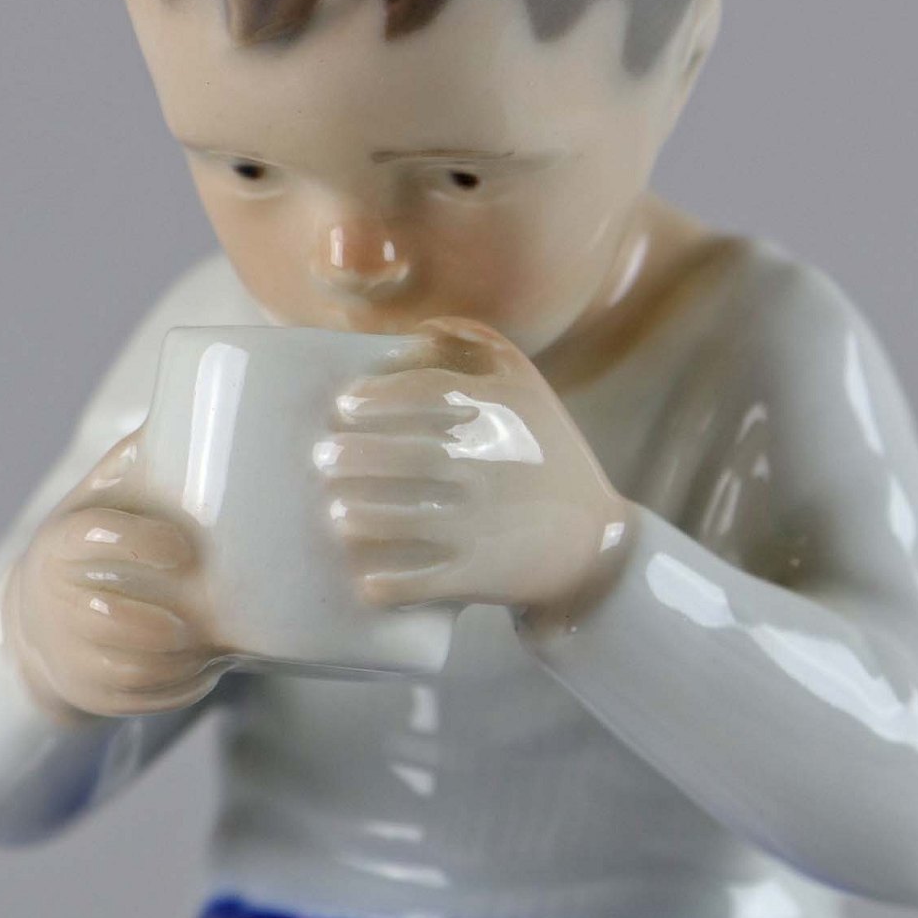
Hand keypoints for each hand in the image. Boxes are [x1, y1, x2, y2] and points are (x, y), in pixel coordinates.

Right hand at [1, 430, 226, 719]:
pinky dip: (174, 689)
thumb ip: (142, 457)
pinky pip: (131, 701)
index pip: (89, 540)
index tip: (183, 548)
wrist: (40, 615)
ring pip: (124, 668)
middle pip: (106, 620)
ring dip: (176, 660)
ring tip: (214, 641)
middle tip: (205, 613)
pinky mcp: (83, 692)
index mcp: (61, 542)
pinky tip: (206, 670)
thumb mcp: (104, 493)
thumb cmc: (93, 536)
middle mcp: (54, 601)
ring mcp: (66, 652)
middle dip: (161, 622)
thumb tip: (203, 404)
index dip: (136, 543)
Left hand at [318, 317, 631, 620]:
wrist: (595, 543)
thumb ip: (480, 346)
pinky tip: (361, 581)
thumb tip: (415, 332)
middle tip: (322, 457)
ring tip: (336, 511)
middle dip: (356, 457)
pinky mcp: (483, 572)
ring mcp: (488, 520)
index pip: (428, 392)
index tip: (345, 403)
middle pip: (410, 457)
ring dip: (362, 517)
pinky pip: (423, 581)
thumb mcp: (529, 389)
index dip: (379, 395)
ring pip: (408, 520)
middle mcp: (496, 463)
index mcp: (506, 412)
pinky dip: (388, 584)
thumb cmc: (545, 454)